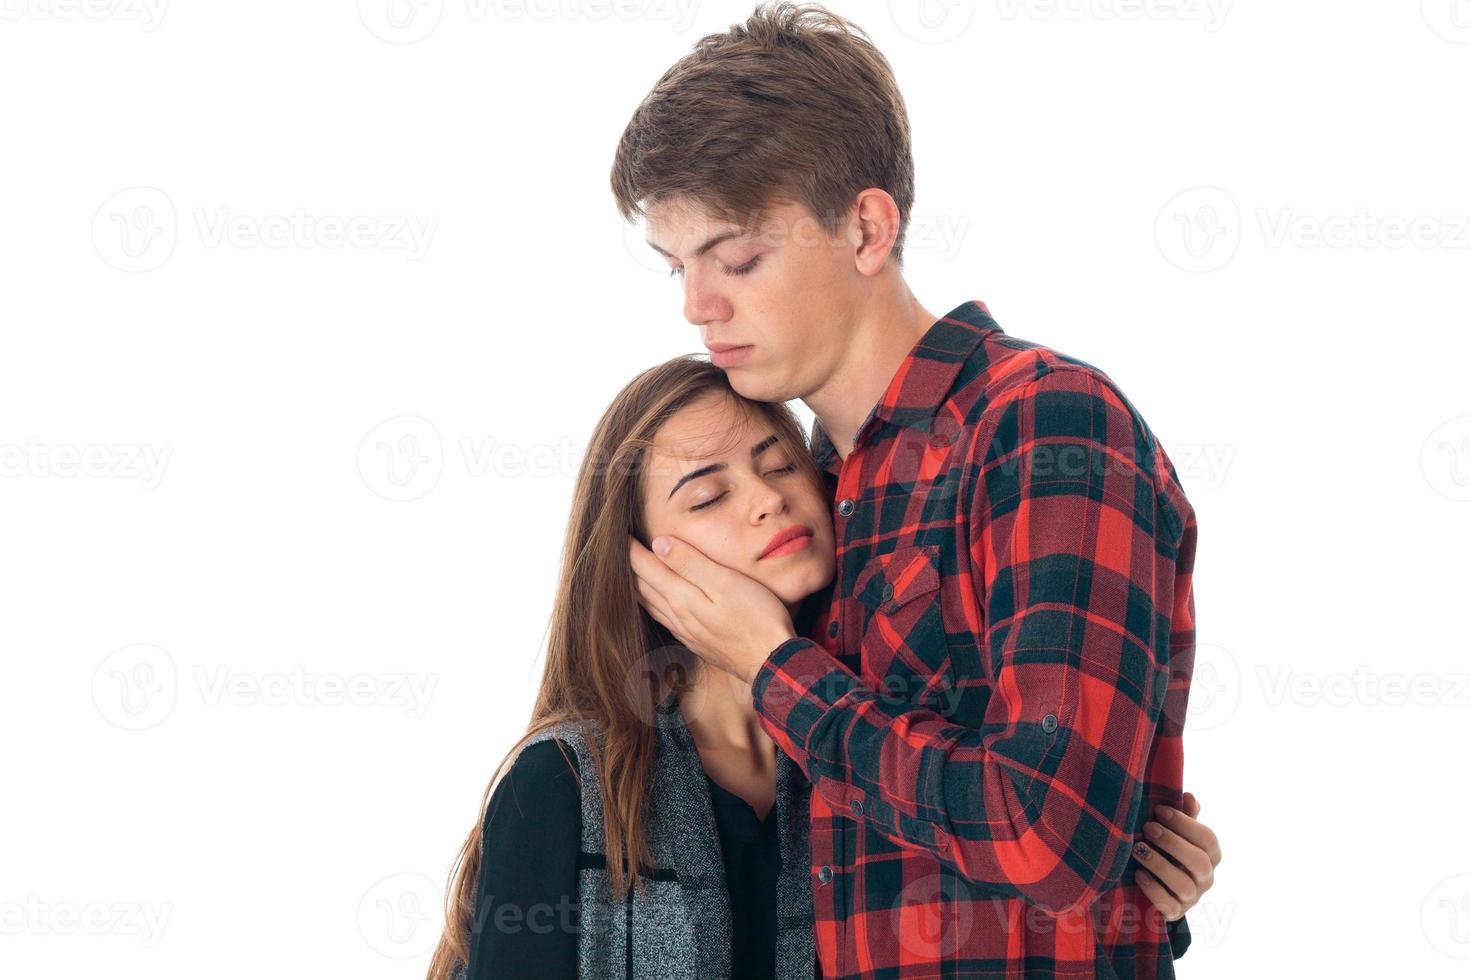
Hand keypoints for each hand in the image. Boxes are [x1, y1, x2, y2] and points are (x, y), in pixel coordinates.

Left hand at [628, 534, 796, 683]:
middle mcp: (677, 616)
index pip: (647, 567)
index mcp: (682, 597)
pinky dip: (652, 606)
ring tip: (626, 575)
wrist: (771, 663)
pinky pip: (663, 619)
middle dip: (628, 567)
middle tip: (615, 550)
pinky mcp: (697, 641)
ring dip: (636, 588)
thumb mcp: (726, 582)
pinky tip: (655, 605)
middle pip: (643, 587)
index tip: (618, 532)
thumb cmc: (757, 618)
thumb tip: (659, 544)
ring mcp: (686, 631)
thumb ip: (692, 563)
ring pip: (651, 605)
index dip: (631, 549)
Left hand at [1131, 791, 1221, 920]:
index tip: (1159, 810)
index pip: (1208, 839)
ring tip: (1137, 849)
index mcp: (1210, 854)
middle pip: (1199, 862)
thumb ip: (1184, 816)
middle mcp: (1206, 877)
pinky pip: (1168, 905)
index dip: (1184, 823)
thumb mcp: (1175, 832)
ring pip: (1183, 885)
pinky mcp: (1174, 912)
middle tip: (1148, 827)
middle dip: (1172, 842)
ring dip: (1159, 864)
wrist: (1156, 886)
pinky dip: (1153, 889)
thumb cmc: (1166, 849)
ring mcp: (1192, 897)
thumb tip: (1189, 796)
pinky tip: (1138, 874)